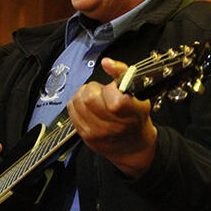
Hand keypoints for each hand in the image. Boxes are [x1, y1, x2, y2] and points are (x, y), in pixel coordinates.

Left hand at [67, 57, 157, 178]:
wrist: (132, 148)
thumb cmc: (136, 119)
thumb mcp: (139, 94)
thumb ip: (123, 73)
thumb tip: (107, 62)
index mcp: (128, 114)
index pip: (111, 96)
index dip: (111, 89)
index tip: (115, 91)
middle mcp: (111, 125)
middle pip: (89, 96)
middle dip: (95, 89)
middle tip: (103, 93)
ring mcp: (95, 131)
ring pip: (77, 101)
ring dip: (84, 95)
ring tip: (96, 99)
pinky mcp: (84, 134)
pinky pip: (72, 110)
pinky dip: (78, 104)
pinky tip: (88, 107)